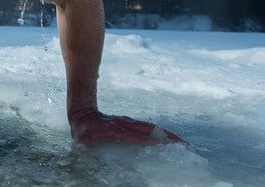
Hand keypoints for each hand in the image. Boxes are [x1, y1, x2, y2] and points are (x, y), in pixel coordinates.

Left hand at [69, 107, 186, 145]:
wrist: (81, 113)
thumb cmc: (81, 129)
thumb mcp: (80, 139)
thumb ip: (85, 145)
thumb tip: (89, 150)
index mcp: (113, 127)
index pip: (133, 135)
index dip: (146, 140)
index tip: (161, 146)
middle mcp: (124, 122)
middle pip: (149, 128)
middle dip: (166, 136)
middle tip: (184, 144)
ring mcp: (128, 121)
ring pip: (151, 127)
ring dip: (167, 134)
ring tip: (182, 143)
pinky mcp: (130, 123)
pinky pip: (148, 128)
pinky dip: (160, 133)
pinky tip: (169, 140)